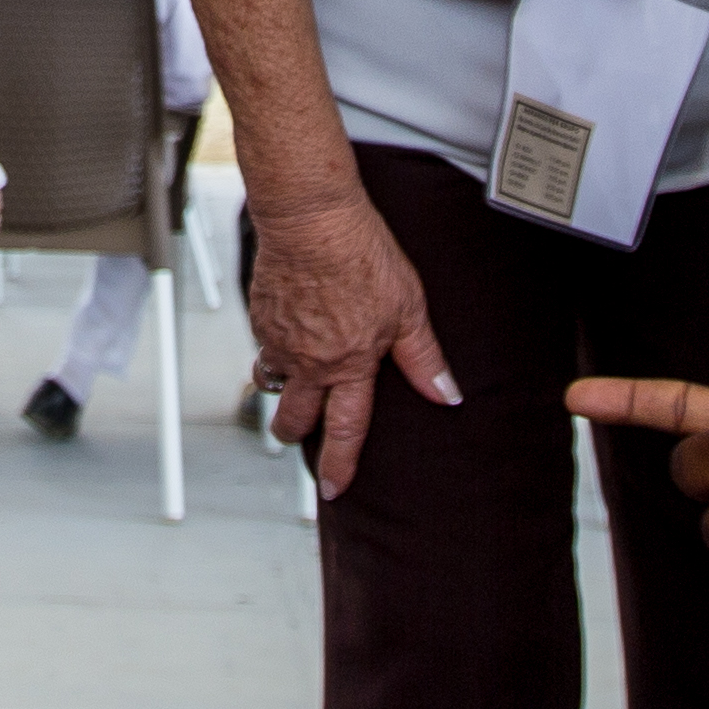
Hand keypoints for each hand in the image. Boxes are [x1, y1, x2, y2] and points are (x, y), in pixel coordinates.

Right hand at [243, 180, 458, 498]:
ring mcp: (279, 340)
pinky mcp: (260, 316)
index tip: (334, 489)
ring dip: (280, 390)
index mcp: (349, 365)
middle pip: (293, 418)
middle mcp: (309, 362)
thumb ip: (423, 357)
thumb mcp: (408, 307)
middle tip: (297, 436)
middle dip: (294, 433)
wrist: (310, 218)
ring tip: (293, 383)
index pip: (345, 430)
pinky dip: (275, 347)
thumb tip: (447, 396)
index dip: (340, 464)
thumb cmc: (361, 255)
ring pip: (271, 382)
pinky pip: (264, 344)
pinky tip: (289, 328)